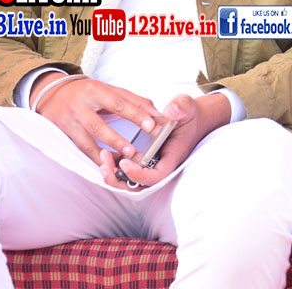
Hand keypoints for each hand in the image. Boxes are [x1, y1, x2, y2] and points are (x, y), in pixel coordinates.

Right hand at [31, 74, 163, 164]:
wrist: (53, 93)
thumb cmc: (87, 92)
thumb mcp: (109, 90)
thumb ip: (133, 100)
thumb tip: (157, 113)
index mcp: (97, 89)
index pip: (120, 102)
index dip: (136, 114)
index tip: (152, 125)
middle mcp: (82, 104)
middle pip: (101, 123)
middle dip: (118, 137)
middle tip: (134, 149)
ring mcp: (72, 119)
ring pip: (89, 138)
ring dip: (107, 150)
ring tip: (123, 157)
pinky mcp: (65, 130)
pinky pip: (81, 146)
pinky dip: (95, 156)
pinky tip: (106, 163)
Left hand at [102, 93, 230, 190]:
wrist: (189, 119)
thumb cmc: (187, 114)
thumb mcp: (186, 106)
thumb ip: (180, 107)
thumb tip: (171, 111)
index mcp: (173, 156)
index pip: (156, 176)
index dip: (139, 174)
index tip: (125, 162)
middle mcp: (161, 165)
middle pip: (139, 186)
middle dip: (119, 180)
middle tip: (104, 164)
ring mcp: (151, 165)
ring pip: (130, 182)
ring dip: (114, 174)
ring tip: (103, 156)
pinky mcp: (143, 161)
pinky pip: (127, 172)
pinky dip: (115, 167)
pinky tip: (106, 152)